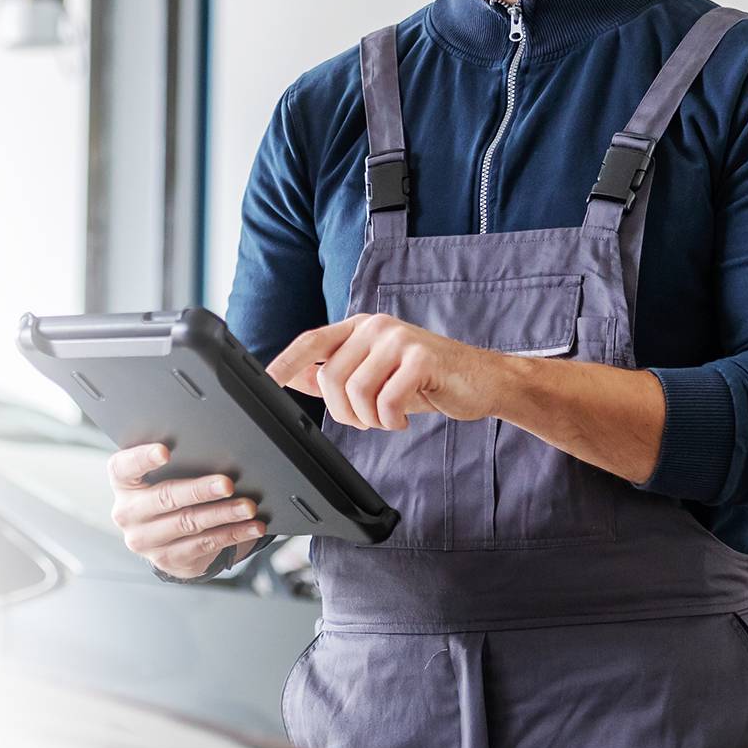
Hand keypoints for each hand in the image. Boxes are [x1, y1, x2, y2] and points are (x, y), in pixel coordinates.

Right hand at [105, 442, 265, 579]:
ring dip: (223, 514)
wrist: (160, 539)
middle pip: (165, 497)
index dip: (142, 458)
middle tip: (227, 484)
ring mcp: (145, 540)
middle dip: (200, 490)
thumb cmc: (164, 494)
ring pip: (189, 523)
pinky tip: (250, 527)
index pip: (123, 467)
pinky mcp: (166, 558)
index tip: (165, 451)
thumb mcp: (158, 477)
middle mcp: (127, 513)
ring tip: (248, 507)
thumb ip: (174, 465)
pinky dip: (232, 534)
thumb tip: (216, 456)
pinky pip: (204, 544)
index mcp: (122, 484)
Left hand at [263, 313, 510, 430]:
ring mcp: (399, 339)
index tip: (265, 381)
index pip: (311, 341)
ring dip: (369, 419)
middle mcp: (375, 327)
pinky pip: (386, 402)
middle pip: (330, 377)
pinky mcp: (421, 358)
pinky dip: (391, 421)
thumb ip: (338, 373)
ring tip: (389, 418)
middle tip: (367, 420)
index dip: (285, 362)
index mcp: (360, 328)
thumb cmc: (427, 380)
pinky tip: (404, 418)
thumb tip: (294, 377)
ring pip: (356, 392)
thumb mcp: (376, 374)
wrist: (483, 380)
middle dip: (343, 412)